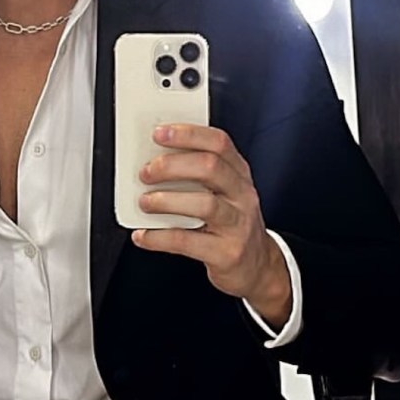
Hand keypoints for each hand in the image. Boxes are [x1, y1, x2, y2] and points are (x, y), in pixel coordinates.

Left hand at [131, 123, 291, 328]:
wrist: (255, 266)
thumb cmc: (229, 222)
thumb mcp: (222, 192)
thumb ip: (194, 174)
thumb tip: (150, 160)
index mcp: (239, 174)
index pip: (219, 143)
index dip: (188, 134)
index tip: (159, 133)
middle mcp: (242, 195)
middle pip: (210, 168)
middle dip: (172, 166)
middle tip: (146, 173)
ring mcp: (238, 225)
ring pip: (204, 204)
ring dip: (166, 200)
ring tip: (145, 202)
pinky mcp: (227, 253)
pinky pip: (188, 242)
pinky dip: (159, 237)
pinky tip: (143, 235)